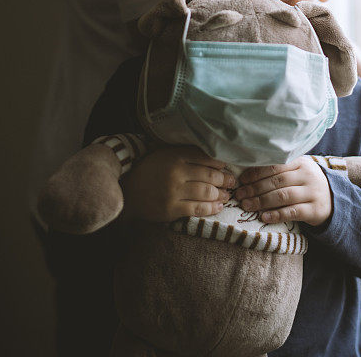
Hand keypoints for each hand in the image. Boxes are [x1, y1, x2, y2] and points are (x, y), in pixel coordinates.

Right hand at [120, 145, 235, 222]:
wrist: (128, 192)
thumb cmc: (148, 170)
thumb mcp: (163, 155)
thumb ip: (183, 153)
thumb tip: (210, 155)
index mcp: (174, 156)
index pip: (204, 157)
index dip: (218, 162)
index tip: (226, 166)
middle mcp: (176, 172)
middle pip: (208, 175)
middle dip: (224, 179)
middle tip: (232, 181)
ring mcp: (173, 191)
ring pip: (206, 192)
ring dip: (220, 194)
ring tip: (227, 194)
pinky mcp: (171, 209)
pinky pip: (197, 208)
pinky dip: (211, 208)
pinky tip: (219, 206)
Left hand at [234, 156, 332, 226]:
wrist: (334, 199)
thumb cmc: (306, 184)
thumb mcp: (297, 171)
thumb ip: (279, 170)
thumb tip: (247, 175)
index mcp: (300, 162)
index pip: (275, 166)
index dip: (256, 173)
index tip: (242, 180)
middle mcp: (307, 175)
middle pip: (277, 181)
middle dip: (255, 188)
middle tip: (240, 195)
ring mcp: (313, 193)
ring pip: (283, 196)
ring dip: (262, 201)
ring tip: (247, 205)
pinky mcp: (315, 210)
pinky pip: (293, 212)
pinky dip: (277, 215)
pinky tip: (264, 217)